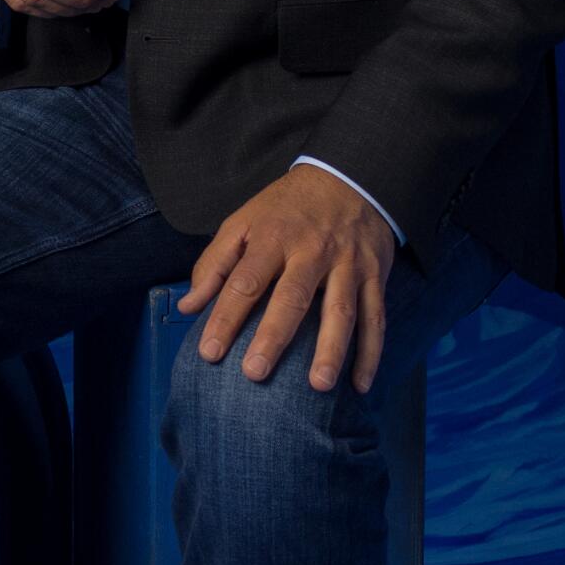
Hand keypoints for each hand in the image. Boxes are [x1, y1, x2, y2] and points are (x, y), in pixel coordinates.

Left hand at [178, 165, 396, 393]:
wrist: (348, 178)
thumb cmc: (286, 209)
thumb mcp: (243, 221)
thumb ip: (215, 264)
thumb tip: (189, 306)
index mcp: (273, 237)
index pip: (245, 281)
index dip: (225, 318)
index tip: (209, 353)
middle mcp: (312, 251)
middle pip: (293, 297)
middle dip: (274, 336)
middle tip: (255, 373)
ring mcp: (347, 264)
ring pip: (342, 310)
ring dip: (332, 350)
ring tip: (318, 386)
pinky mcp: (375, 275)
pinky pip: (376, 317)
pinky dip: (372, 352)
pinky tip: (361, 385)